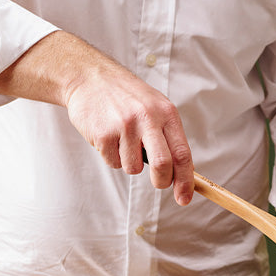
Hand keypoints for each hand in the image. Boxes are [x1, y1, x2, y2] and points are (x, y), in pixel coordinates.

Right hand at [0, 31, 194, 203]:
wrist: (89, 77)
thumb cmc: (126, 97)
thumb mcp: (154, 108)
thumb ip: (168, 137)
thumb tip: (181, 174)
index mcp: (166, 113)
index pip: (182, 154)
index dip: (186, 181)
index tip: (184, 199)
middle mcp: (147, 117)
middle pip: (162, 165)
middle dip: (162, 182)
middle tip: (159, 183)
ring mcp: (124, 125)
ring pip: (133, 168)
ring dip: (129, 163)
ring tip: (123, 142)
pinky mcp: (103, 133)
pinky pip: (112, 163)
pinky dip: (111, 157)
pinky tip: (108, 137)